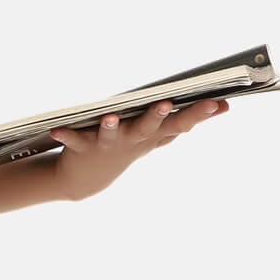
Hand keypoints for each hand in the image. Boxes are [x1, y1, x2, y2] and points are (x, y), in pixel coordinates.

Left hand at [49, 97, 229, 201]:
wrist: (90, 178)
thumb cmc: (129, 146)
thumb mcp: (161, 134)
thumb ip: (190, 119)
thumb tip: (225, 106)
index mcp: (153, 134)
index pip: (181, 123)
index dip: (200, 113)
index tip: (218, 102)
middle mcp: (133, 139)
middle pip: (149, 126)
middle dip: (158, 115)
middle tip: (166, 102)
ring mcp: (109, 144)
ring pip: (112, 133)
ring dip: (111, 125)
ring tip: (111, 116)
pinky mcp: (83, 145)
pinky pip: (73, 138)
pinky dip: (65, 134)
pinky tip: (55, 130)